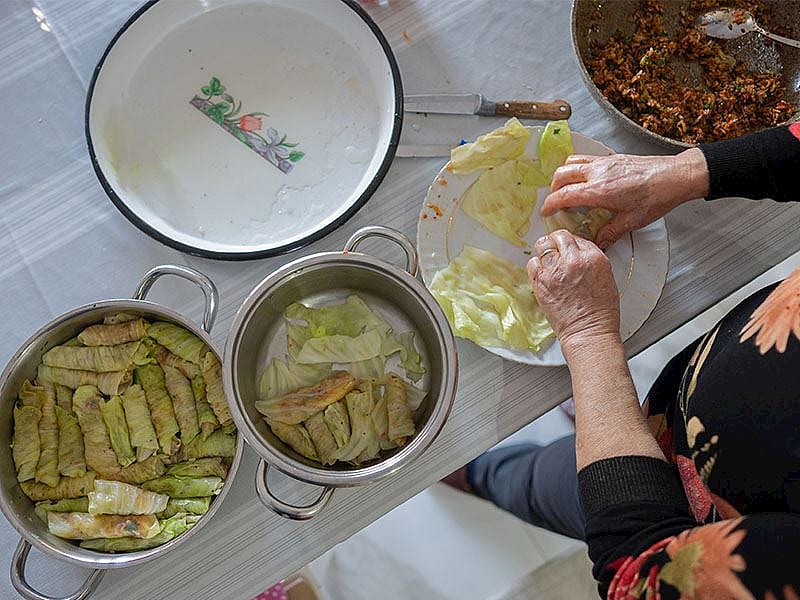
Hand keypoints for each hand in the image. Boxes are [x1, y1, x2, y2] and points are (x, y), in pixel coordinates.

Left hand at [527, 230, 620, 352]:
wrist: (588, 331)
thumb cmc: (600, 311)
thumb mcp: (605, 277)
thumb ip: (590, 260)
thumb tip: (576, 253)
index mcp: (593, 257)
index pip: (575, 237)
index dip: (570, 243)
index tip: (567, 249)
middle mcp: (573, 260)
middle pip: (557, 237)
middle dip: (555, 243)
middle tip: (555, 251)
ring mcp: (555, 270)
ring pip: (542, 246)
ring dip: (544, 252)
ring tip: (548, 263)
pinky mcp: (540, 282)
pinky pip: (532, 263)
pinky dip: (536, 266)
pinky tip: (543, 274)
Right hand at [540, 147, 708, 248]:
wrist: (676, 176)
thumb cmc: (657, 197)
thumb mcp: (631, 221)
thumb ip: (609, 233)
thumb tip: (597, 244)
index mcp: (600, 191)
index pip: (564, 195)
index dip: (550, 204)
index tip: (545, 211)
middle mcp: (598, 173)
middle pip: (562, 175)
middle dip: (553, 188)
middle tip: (555, 201)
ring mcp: (604, 163)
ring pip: (571, 162)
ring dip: (563, 174)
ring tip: (566, 187)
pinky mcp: (612, 158)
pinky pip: (585, 158)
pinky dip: (577, 166)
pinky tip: (584, 178)